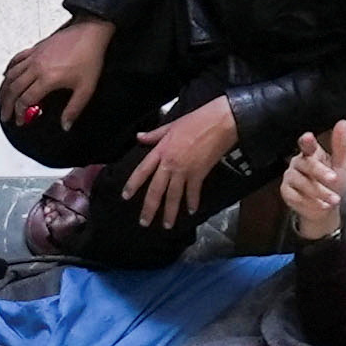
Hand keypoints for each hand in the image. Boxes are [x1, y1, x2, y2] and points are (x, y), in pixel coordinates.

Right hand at [0, 18, 112, 129]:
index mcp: (48, 78)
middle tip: (5, 116)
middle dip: (7, 105)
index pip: (25, 100)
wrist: (90, 32)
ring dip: (4, 90)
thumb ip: (74, 109)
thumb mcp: (86, 88)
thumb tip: (66, 124)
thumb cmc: (89, 57)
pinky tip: (6, 75)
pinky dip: (8, 70)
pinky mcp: (35, 48)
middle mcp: (37, 67)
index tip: (20, 121)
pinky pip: (16, 60)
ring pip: (11, 75)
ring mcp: (34, 56)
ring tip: (1, 100)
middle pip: (13, 89)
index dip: (20, 113)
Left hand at [120, 99, 241, 230]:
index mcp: (161, 151)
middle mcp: (170, 163)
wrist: (220, 122)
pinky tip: (191, 211)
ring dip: (170, 212)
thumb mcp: (171, 125)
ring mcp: (184, 170)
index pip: (142, 171)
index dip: (132, 184)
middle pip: (156, 190)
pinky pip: (193, 192)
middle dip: (149, 208)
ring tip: (167, 225)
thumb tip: (139, 136)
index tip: (125, 196)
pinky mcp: (199, 174)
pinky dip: (192, 202)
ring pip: (173, 195)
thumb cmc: (196, 120)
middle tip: (144, 222)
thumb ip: (154, 134)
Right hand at [280, 122, 345, 241]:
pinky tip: (322, 205)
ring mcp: (290, 177)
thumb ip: (340, 145)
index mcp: (311, 153)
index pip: (307, 144)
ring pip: (301, 182)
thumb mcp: (342, 164)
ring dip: (320, 192)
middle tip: (334, 179)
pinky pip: (295, 195)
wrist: (326, 210)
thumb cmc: (333, 184)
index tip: (308, 137)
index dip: (307, 141)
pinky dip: (311, 202)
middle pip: (306, 164)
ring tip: (334, 200)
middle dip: (321, 172)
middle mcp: (298, 163)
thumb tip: (342, 122)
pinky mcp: (286, 192)